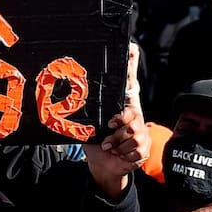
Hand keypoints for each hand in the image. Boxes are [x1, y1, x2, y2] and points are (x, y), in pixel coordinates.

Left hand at [84, 43, 147, 199]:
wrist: (105, 165)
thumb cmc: (97, 140)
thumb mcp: (90, 125)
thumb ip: (88, 114)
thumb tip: (66, 99)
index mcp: (122, 105)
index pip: (129, 80)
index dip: (131, 64)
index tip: (131, 47)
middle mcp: (135, 114)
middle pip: (131, 114)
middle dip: (117, 127)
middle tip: (107, 130)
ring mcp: (142, 130)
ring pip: (131, 134)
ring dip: (116, 144)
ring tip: (110, 145)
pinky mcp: (145, 146)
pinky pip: (134, 148)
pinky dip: (122, 154)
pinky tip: (119, 153)